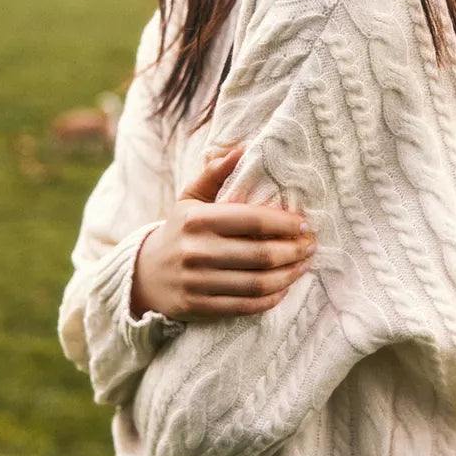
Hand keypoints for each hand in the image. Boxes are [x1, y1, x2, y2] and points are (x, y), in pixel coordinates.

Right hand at [130, 147, 315, 320]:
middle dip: (293, 251)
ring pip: (256, 282)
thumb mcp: (190, 198)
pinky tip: (284, 288)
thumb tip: (241, 148)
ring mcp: (197, 281)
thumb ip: (215, 174)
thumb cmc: (179, 230)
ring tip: (303, 265)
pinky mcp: (198, 306)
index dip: (284, 223)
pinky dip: (271, 298)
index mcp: (197, 220)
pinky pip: (245, 306)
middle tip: (310, 246)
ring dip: (288, 275)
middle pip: (259, 254)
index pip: (252, 220)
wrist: (145, 273)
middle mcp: (196, 251)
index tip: (304, 224)